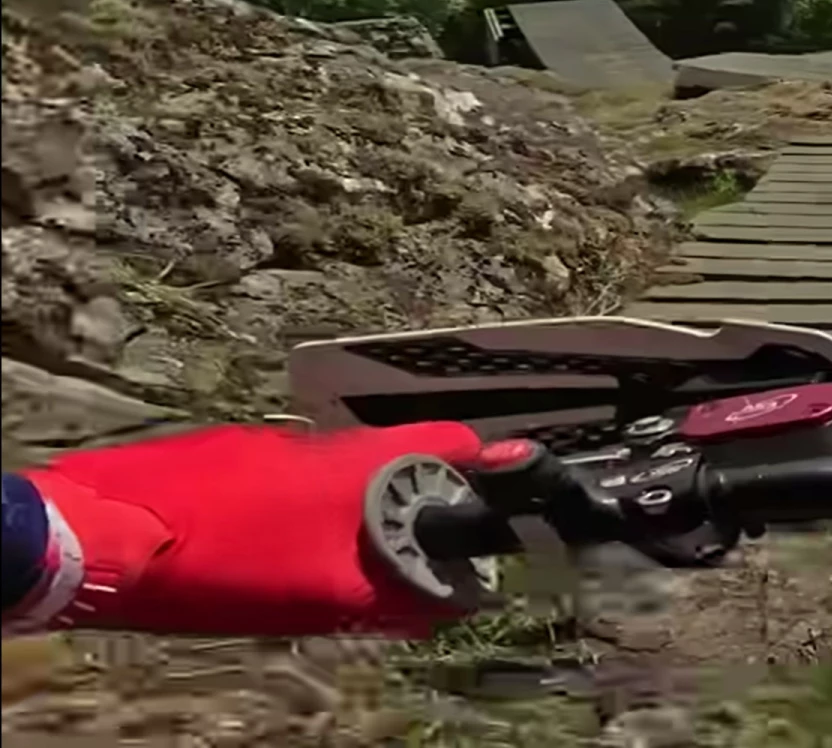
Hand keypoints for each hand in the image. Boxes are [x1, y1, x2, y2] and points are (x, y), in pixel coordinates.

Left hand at [20, 421, 481, 636]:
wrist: (99, 533)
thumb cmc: (220, 561)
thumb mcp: (319, 597)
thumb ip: (395, 595)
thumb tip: (454, 601)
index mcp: (361, 465)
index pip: (455, 445)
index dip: (492, 467)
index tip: (519, 485)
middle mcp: (325, 443)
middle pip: (400, 462)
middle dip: (417, 505)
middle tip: (416, 555)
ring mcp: (271, 446)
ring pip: (342, 476)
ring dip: (356, 513)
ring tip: (336, 566)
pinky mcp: (225, 458)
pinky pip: (290, 483)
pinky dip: (300, 515)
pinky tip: (269, 555)